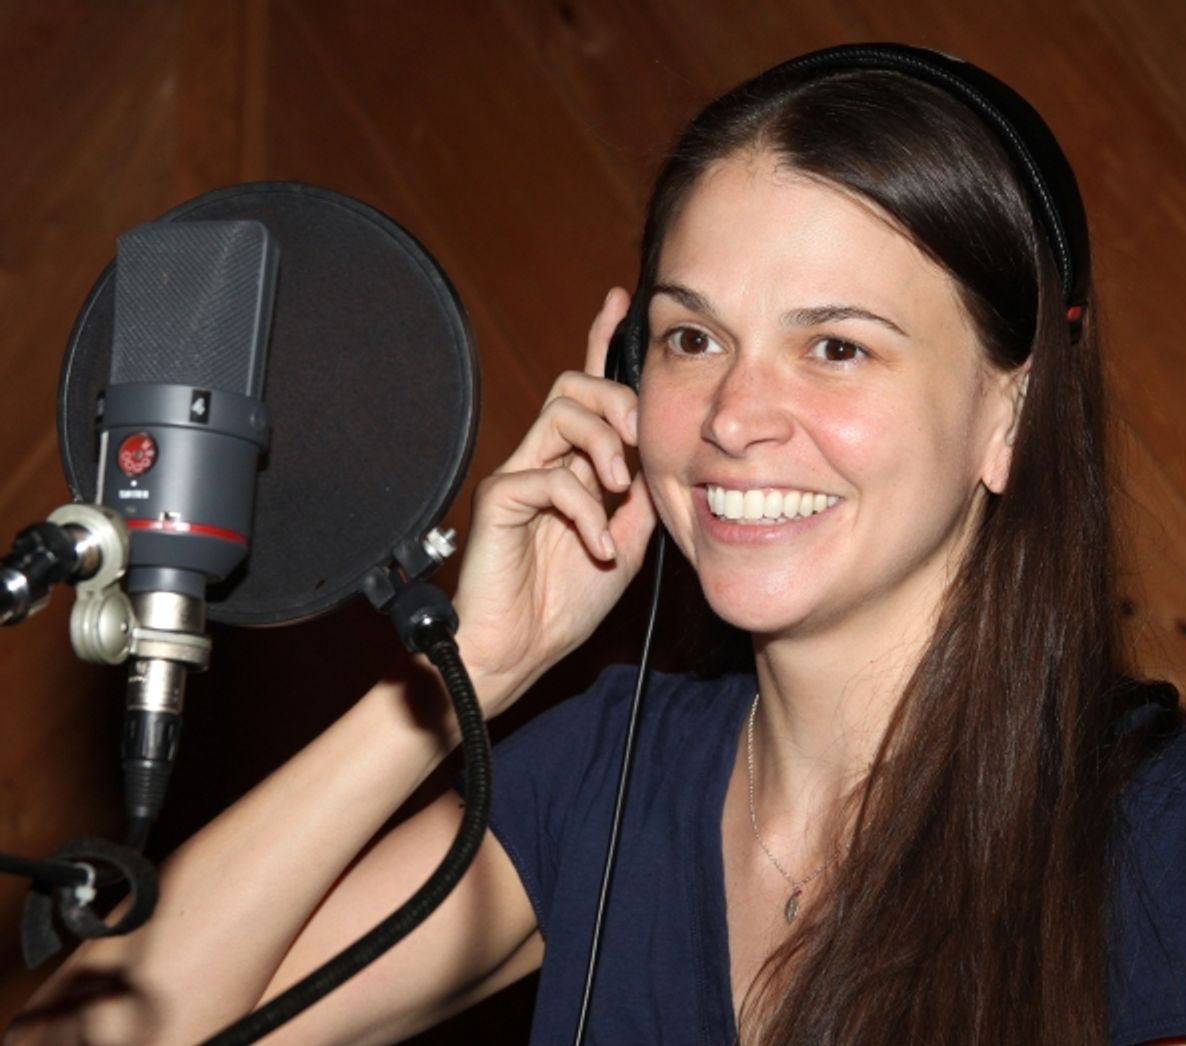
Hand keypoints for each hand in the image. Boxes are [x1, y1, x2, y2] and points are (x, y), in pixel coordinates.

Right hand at [452, 288, 656, 713]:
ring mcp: (519, 476)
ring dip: (602, 444)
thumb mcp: (625, 543)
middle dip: (616, 400)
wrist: (522, 650)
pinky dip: (585, 510)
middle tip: (638, 441)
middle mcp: (544, 461)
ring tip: (618, 491)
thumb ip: (639, 498)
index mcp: (573, 467)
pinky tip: (595, 544)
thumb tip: (662, 460)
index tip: (622, 302)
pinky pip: (548, 476)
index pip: (588, 392)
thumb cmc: (566, 601)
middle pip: (575, 385)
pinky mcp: (500, 500)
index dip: (602, 342)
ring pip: (560, 410)